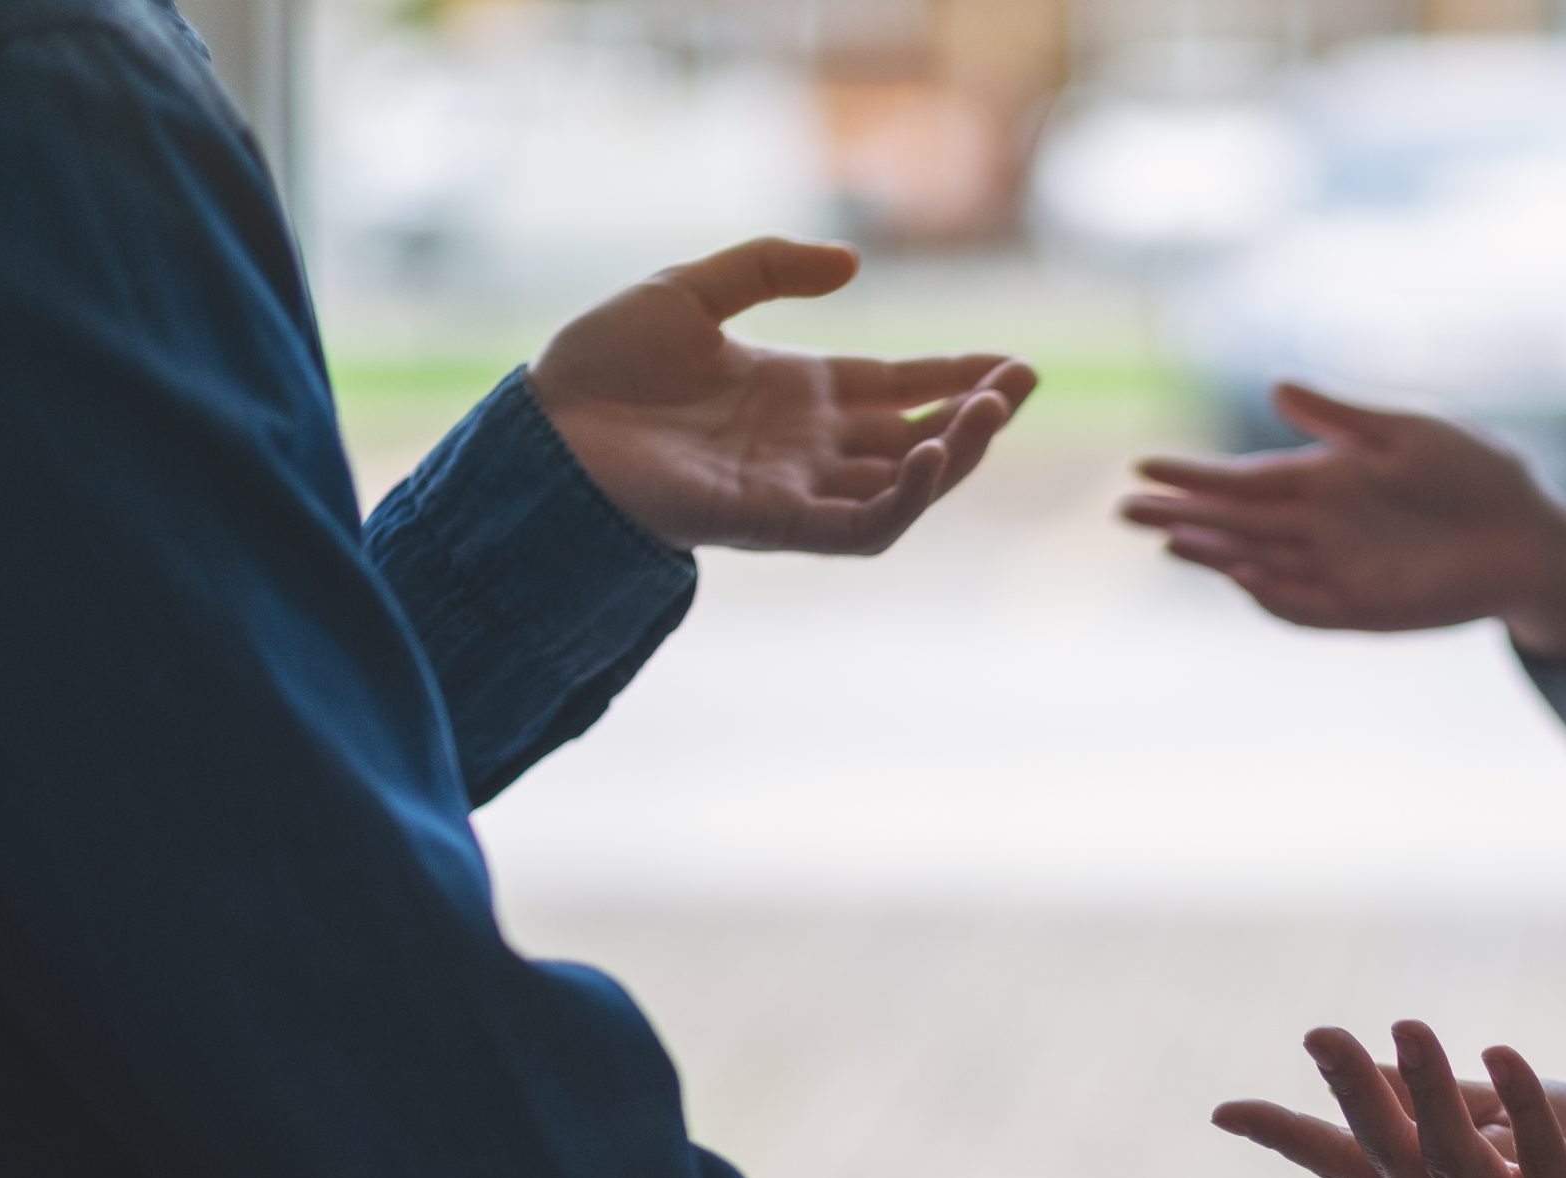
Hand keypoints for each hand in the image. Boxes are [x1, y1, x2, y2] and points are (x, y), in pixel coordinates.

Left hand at [529, 237, 1037, 555]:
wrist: (544, 426)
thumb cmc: (602, 363)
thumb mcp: (691, 290)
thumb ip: (770, 268)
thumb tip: (853, 263)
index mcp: (798, 392)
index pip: (901, 389)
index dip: (959, 377)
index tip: (1016, 364)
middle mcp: (809, 445)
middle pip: (918, 438)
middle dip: (977, 416)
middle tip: (1021, 384)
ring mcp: (797, 488)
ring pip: (905, 485)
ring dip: (957, 454)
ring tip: (989, 412)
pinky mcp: (777, 523)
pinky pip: (861, 526)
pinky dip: (904, 498)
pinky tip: (929, 454)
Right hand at [1121, 383, 1565, 659]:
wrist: (1531, 534)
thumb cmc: (1475, 473)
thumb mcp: (1409, 431)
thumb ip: (1342, 418)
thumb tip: (1276, 387)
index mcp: (1323, 477)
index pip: (1243, 478)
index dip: (1194, 474)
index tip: (1144, 465)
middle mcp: (1318, 527)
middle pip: (1235, 523)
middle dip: (1182, 515)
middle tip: (1125, 510)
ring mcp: (1337, 570)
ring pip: (1258, 564)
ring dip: (1214, 555)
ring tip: (1170, 540)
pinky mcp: (1363, 609)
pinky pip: (1304, 607)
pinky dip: (1271, 596)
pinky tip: (1239, 577)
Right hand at [1213, 1020, 1565, 1177]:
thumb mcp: (1501, 1109)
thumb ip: (1439, 1098)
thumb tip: (1364, 1062)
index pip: (1349, 1165)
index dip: (1288, 1138)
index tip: (1221, 1110)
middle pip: (1391, 1160)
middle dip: (1354, 1096)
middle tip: (1323, 1034)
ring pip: (1452, 1165)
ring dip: (1428, 1093)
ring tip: (1411, 1025)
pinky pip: (1540, 1166)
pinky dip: (1520, 1108)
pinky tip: (1502, 1053)